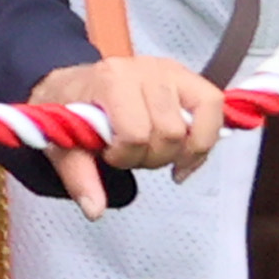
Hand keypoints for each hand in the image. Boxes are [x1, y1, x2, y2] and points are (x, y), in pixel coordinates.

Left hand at [25, 53, 229, 218]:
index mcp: (112, 80)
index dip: (125, 156)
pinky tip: (184, 155)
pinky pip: (215, 107)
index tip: (109, 154)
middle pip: (171, 133)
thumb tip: (95, 209)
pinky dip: (203, 140)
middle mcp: (146, 69)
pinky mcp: (188, 78)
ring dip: (178, 150)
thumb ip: (78, 177)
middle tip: (131, 154)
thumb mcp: (63, 145)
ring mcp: (171, 71)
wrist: (74, 86)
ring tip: (155, 151)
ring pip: (198, 123)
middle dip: (152, 157)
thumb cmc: (71, 112)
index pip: (136, 133)